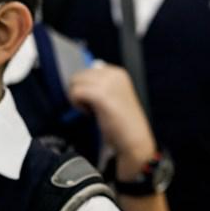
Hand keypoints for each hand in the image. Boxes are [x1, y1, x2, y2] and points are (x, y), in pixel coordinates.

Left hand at [68, 61, 155, 175]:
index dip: (85, 87)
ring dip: (77, 98)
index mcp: (117, 73)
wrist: (134, 139)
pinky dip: (77, 105)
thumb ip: (99, 85)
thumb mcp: (112, 96)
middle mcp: (113, 74)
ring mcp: (107, 83)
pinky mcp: (101, 95)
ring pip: (75, 83)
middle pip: (78, 75)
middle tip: (91, 108)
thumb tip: (78, 79)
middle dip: (79, 92)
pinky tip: (89, 114)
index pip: (86, 70)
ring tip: (91, 110)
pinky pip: (76, 93)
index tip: (94, 101)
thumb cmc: (122, 122)